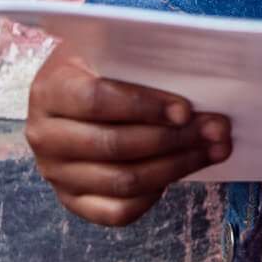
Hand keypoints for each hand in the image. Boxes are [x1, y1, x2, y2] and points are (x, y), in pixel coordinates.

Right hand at [24, 42, 230, 226]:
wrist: (75, 92)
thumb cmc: (105, 67)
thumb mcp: (113, 50)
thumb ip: (144, 58)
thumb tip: (198, 86)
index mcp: (50, 90)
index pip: (96, 100)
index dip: (145, 107)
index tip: (185, 110)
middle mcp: (45, 135)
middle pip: (114, 145)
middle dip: (173, 139)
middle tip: (217, 129)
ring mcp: (55, 172)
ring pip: (122, 181)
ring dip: (176, 166)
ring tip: (214, 149)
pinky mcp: (72, 200)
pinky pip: (117, 211)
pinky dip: (152, 196)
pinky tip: (177, 174)